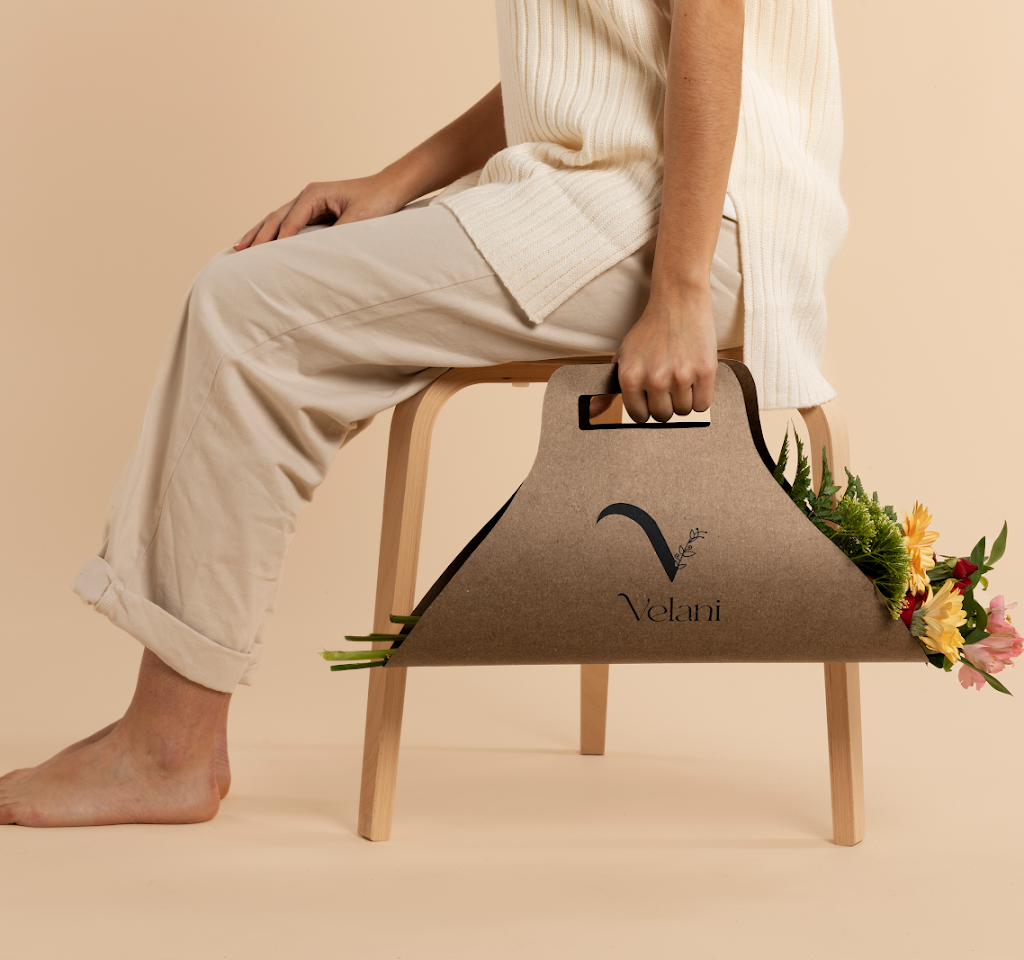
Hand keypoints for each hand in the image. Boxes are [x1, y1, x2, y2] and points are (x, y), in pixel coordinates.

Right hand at [233, 174, 407, 249]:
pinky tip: (262, 241)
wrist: (389, 188)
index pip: (290, 221)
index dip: (279, 241)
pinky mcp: (313, 209)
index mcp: (314, 194)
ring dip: (258, 233)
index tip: (267, 259)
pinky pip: (287, 222)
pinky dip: (273, 232)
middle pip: (275, 218)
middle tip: (241, 254)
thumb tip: (318, 252)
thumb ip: (337, 234)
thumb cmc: (376, 201)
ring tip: (239, 247)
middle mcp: (307, 195)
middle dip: (258, 236)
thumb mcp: (358, 220)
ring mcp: (308, 201)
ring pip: (277, 218)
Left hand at [606, 286, 718, 423]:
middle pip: (663, 416)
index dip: (646, 407)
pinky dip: (701, 396)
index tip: (651, 395)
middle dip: (666, 403)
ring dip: (684, 399)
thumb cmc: (649, 330)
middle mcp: (654, 379)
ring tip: (681, 376)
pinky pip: (703, 405)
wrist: (678, 300)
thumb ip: (608, 388)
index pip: (639, 416)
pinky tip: (695, 378)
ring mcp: (681, 376)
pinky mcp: (705, 371)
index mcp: (630, 377)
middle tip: (668, 382)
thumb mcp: (623, 356)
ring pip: (684, 411)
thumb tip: (591, 413)